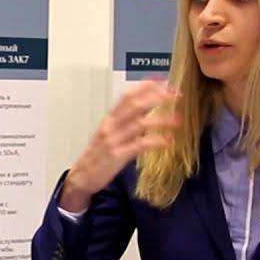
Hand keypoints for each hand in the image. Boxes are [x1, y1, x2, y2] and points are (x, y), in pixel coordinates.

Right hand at [60, 78, 179, 210]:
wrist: (82, 177)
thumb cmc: (98, 156)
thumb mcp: (109, 135)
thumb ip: (126, 124)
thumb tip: (147, 113)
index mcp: (109, 119)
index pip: (127, 96)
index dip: (145, 87)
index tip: (162, 81)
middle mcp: (110, 126)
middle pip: (134, 105)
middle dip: (157, 97)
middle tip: (175, 95)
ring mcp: (113, 140)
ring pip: (140, 123)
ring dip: (161, 120)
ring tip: (177, 120)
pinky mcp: (117, 155)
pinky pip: (140, 145)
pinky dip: (156, 141)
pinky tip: (168, 141)